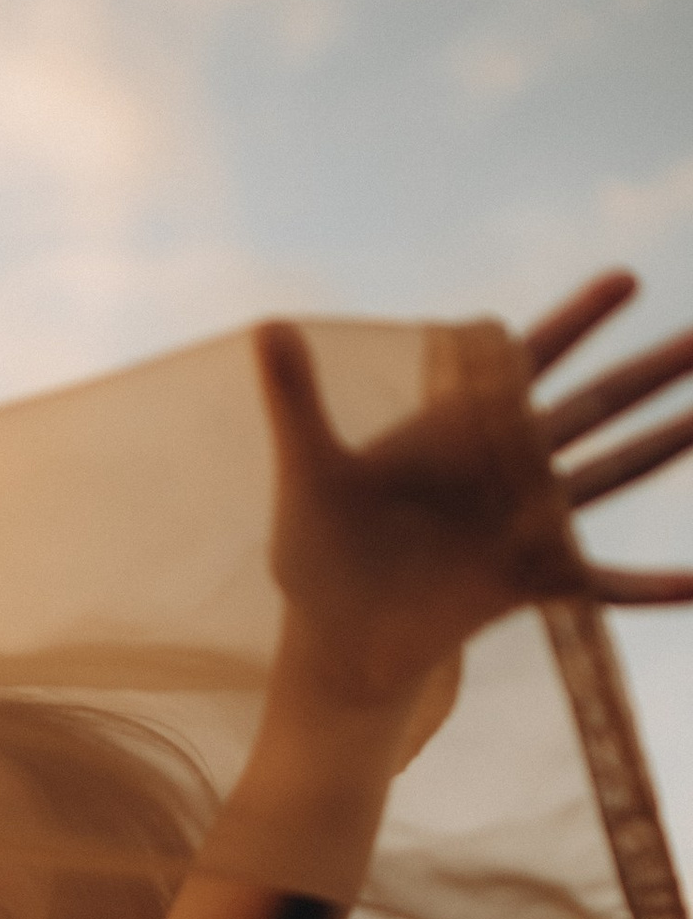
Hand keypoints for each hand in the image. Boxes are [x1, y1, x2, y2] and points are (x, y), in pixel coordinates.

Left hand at [259, 271, 692, 711]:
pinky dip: (652, 589)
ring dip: (667, 445)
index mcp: (462, 429)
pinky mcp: (532, 579)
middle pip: (595, 406)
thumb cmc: (316, 553)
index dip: (577, 320)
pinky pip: (605, 585)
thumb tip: (265, 324)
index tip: (625, 279)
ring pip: (614, 473)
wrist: (331, 639)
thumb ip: (296, 400)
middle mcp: (508, 467)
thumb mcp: (307, 474)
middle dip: (651, 371)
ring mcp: (527, 521)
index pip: (528, 359)